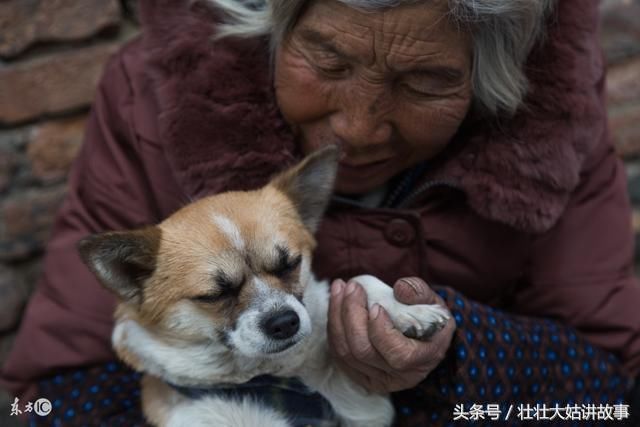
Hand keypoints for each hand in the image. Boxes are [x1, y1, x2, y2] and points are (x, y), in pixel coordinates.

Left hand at [328, 277, 455, 392]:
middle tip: (352, 286)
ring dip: (337, 316)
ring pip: (345, 352)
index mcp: (422, 360)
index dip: (381, 330)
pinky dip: (334, 326)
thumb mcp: (434, 303)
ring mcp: (376, 379)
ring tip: (340, 288)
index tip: (376, 305)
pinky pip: (337, 353)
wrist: (422, 337)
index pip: (397, 355)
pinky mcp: (359, 375)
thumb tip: (399, 289)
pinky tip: (337, 304)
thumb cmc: (429, 319)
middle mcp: (398, 376)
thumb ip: (419, 292)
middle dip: (351, 314)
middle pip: (363, 350)